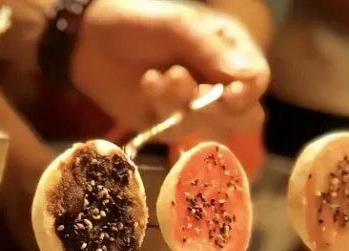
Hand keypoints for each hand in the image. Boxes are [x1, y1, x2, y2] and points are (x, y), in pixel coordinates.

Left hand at [72, 0, 268, 140]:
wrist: (91, 40)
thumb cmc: (139, 20)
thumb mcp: (178, 26)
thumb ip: (211, 51)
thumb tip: (250, 80)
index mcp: (230, 50)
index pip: (256, 81)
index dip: (247, 93)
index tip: (229, 94)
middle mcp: (218, 82)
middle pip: (242, 116)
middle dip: (218, 109)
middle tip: (191, 93)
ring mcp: (193, 108)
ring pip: (209, 127)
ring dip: (183, 106)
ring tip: (158, 78)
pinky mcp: (167, 125)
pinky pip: (176, 132)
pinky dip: (161, 109)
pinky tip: (147, 83)